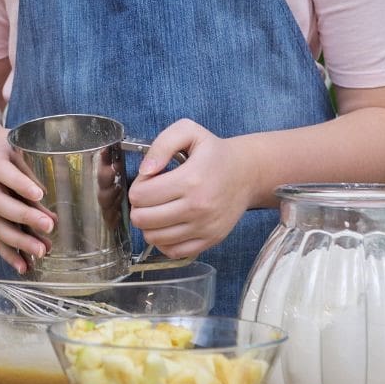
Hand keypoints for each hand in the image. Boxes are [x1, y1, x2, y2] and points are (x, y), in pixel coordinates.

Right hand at [0, 139, 52, 273]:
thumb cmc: (12, 160)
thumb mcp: (24, 157)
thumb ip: (37, 182)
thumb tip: (56, 216)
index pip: (5, 174)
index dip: (20, 184)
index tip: (39, 193)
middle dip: (23, 217)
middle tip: (48, 226)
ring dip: (19, 241)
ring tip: (41, 252)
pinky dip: (10, 255)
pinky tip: (25, 267)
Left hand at [126, 119, 254, 258]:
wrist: (247, 173)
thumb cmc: (215, 152)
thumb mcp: (189, 132)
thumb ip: (161, 145)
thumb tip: (145, 170)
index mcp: (190, 180)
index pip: (140, 196)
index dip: (137, 186)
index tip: (148, 180)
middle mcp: (198, 207)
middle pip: (143, 219)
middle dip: (139, 206)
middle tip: (150, 196)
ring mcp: (205, 227)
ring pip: (154, 238)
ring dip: (149, 224)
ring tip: (159, 209)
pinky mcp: (211, 240)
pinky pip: (174, 252)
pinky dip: (164, 241)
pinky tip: (168, 225)